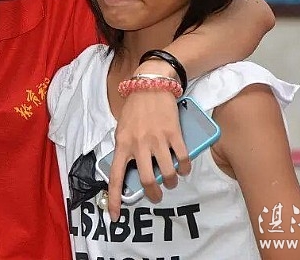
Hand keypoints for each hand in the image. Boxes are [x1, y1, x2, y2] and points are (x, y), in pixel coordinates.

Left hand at [107, 59, 189, 219]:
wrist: (151, 84)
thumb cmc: (136, 108)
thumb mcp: (123, 128)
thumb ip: (126, 148)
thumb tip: (132, 170)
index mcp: (122, 144)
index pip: (115, 176)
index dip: (114, 199)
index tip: (115, 216)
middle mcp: (138, 144)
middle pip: (146, 180)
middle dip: (153, 194)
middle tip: (157, 195)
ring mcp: (157, 139)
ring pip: (167, 173)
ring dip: (171, 182)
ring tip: (171, 180)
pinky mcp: (174, 133)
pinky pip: (182, 159)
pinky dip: (185, 168)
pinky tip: (184, 168)